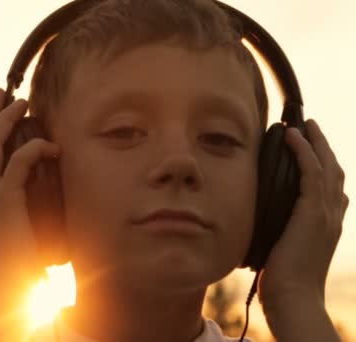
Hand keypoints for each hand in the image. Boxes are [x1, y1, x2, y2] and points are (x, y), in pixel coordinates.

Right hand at [0, 88, 59, 337]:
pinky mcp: (3, 208)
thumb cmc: (14, 275)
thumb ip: (14, 217)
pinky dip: (33, 149)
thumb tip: (34, 202)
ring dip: (5, 120)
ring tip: (22, 102)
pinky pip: (17, 164)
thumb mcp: (9, 240)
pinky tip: (50, 145)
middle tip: (1, 92)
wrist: (5, 301)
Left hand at [258, 119, 348, 309]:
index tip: (312, 147)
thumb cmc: (282, 280)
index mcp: (326, 224)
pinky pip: (311, 172)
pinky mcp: (312, 212)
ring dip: (314, 140)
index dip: (323, 163)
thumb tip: (260, 222)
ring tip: (303, 123)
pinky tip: (292, 136)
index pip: (330, 186)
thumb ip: (279, 231)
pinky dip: (303, 150)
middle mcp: (332, 215)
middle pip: (333, 170)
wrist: (292, 297)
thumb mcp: (282, 249)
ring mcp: (325, 213)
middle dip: (322, 145)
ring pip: (325, 165)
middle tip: (310, 125)